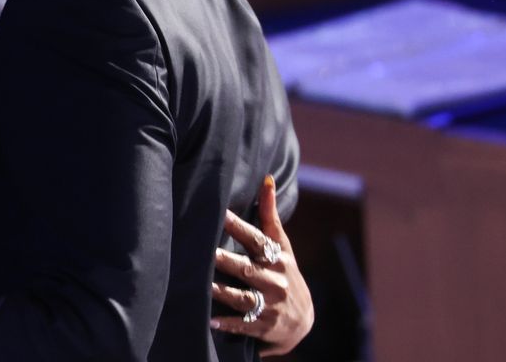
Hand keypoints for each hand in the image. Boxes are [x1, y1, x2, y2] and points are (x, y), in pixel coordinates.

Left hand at [210, 176, 313, 355]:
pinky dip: (228, 324)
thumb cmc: (285, 272)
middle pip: (247, 268)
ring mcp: (270, 306)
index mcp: (277, 258)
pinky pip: (243, 325)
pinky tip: (210, 322)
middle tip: (205, 251)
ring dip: (222, 292)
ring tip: (202, 285)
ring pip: (243, 297)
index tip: (220, 214)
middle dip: (226, 261)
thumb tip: (266, 178)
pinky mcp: (263, 327)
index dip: (239, 227)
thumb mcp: (282, 245)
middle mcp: (275, 281)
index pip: (257, 240)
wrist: (303, 321)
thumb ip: (270, 215)